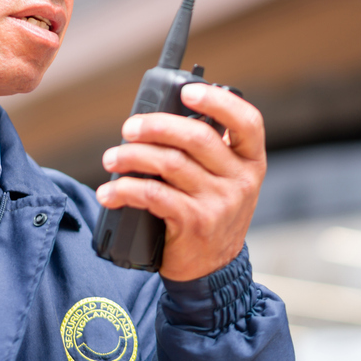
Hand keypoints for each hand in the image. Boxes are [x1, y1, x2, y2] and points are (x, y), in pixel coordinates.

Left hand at [97, 84, 265, 281]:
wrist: (214, 269)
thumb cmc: (212, 212)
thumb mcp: (225, 180)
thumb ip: (208, 150)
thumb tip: (159, 116)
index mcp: (250, 160)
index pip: (247, 122)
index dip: (218, 101)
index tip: (188, 91)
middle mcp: (240, 180)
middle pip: (196, 138)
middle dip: (155, 126)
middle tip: (129, 128)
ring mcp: (219, 203)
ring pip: (169, 164)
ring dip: (131, 156)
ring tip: (111, 159)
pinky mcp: (195, 223)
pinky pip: (153, 195)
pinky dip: (125, 189)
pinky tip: (110, 192)